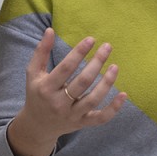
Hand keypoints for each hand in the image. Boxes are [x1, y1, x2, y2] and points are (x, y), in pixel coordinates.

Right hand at [6, 29, 127, 155]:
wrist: (37, 126)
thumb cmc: (37, 94)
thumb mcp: (33, 73)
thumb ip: (41, 52)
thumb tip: (50, 30)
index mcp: (46, 88)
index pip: (66, 68)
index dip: (79, 52)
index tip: (91, 39)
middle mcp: (59, 103)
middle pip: (82, 82)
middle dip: (97, 63)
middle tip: (107, 47)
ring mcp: (72, 115)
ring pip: (93, 99)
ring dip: (107, 83)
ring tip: (115, 66)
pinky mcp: (82, 123)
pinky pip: (100, 118)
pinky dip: (114, 108)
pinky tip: (123, 94)